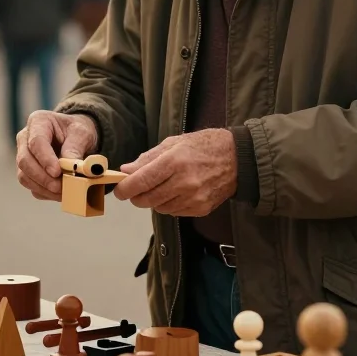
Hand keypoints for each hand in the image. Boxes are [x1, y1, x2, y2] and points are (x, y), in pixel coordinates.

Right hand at [16, 110, 98, 199]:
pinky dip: (45, 193)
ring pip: (24, 176)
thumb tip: (70, 167)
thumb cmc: (77, 131)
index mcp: (38, 121)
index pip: (36, 142)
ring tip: (63, 192)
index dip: (45, 159)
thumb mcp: (81, 133)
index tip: (57, 172)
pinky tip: (60, 193)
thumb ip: (75, 148)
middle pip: (24, 160)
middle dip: (43, 177)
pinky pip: (31, 186)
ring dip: (43, 187)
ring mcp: (23, 156)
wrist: (76, 137)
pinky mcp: (27, 172)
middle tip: (60, 187)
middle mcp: (25, 138)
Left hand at [113, 129, 236, 216]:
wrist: (237, 159)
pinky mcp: (201, 209)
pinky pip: (174, 212)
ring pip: (159, 208)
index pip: (141, 182)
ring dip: (153, 200)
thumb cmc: (203, 146)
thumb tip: (126, 171)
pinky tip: (176, 192)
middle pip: (147, 199)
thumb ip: (148, 159)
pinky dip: (169, 204)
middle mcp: (184, 182)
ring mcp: (193, 198)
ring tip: (161, 186)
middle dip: (136, 196)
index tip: (119, 190)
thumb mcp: (173, 143)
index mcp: (174, 161)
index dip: (125, 189)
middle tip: (136, 189)